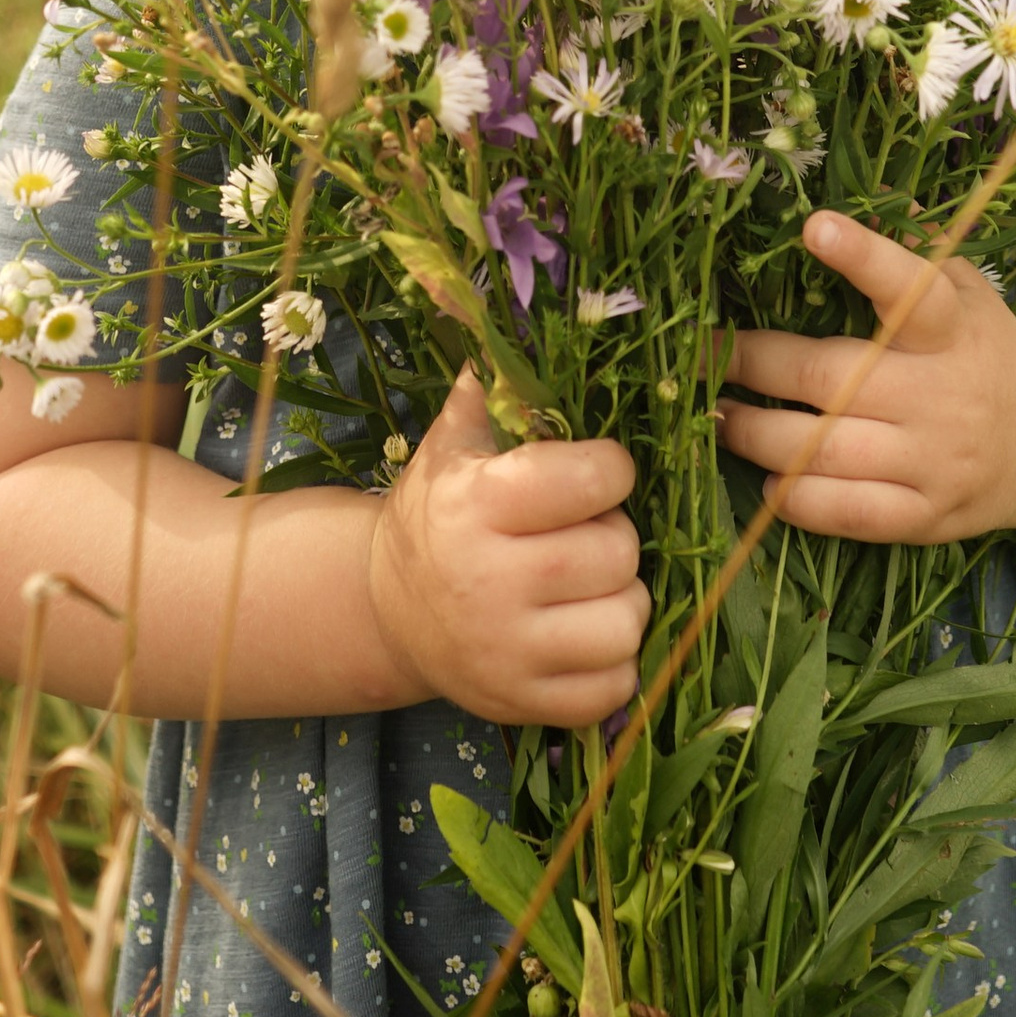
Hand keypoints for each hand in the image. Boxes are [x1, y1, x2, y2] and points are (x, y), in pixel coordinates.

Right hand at [367, 370, 649, 724]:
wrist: (388, 609)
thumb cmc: (439, 511)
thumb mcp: (454, 441)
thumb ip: (493, 382)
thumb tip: (520, 310)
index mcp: (478, 504)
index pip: (593, 479)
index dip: (610, 470)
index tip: (597, 473)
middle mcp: (490, 582)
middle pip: (618, 553)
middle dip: (615, 536)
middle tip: (586, 532)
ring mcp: (506, 653)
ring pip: (626, 623)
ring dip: (623, 600)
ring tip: (589, 584)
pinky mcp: (522, 705)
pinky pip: (614, 688)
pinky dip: (614, 661)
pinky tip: (582, 632)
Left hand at [715, 210, 1015, 544]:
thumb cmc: (983, 346)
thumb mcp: (966, 285)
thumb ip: (912, 242)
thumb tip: (854, 184)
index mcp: (955, 326)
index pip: (909, 289)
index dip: (862, 258)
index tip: (814, 226)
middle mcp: (945, 393)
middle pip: (832, 378)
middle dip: (753, 361)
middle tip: (698, 350)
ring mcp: (936, 460)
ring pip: (824, 450)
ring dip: (754, 432)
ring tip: (715, 412)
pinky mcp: (928, 517)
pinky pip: (847, 512)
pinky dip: (796, 498)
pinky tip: (765, 478)